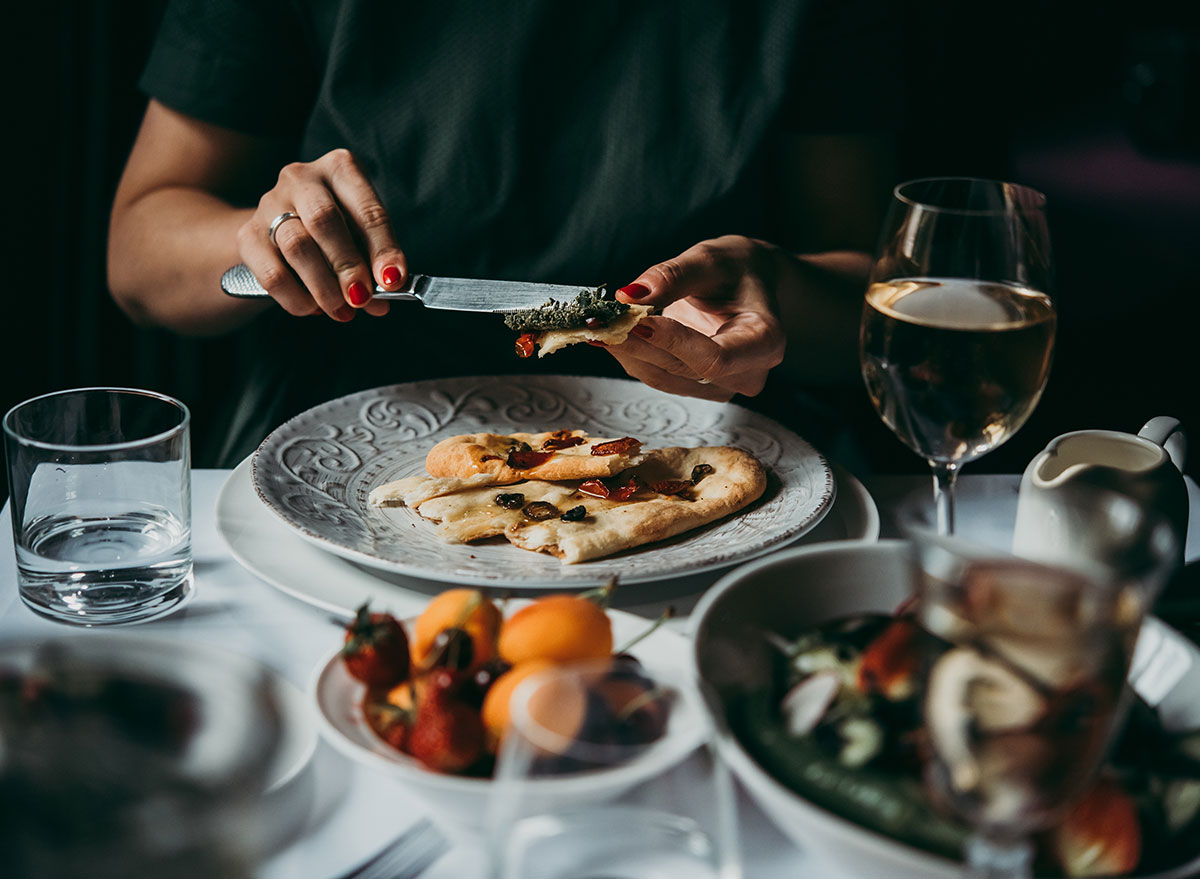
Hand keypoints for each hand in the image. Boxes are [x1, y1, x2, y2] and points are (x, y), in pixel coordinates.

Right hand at [236, 149, 406, 320]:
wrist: (279, 231)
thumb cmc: (334, 232)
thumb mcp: (361, 238)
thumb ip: (373, 265)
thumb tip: (381, 303)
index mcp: (340, 169)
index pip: (367, 209)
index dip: (382, 248)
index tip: (392, 280)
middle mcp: (301, 178)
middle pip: (324, 220)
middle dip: (347, 265)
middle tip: (361, 297)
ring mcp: (270, 203)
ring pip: (296, 246)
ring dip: (323, 286)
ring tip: (341, 311)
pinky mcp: (247, 235)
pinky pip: (271, 273)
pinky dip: (296, 297)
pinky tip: (313, 309)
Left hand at [604, 235, 786, 399]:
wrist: (748, 283)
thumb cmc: (738, 268)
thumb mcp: (710, 259)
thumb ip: (674, 276)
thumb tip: (631, 294)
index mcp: (765, 341)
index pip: (715, 358)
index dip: (674, 343)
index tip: (638, 320)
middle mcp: (749, 373)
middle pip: (683, 369)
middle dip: (637, 343)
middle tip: (600, 320)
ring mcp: (724, 386)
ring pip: (665, 376)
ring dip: (627, 351)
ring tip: (597, 325)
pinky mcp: (699, 386)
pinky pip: (659, 375)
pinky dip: (632, 355)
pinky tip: (611, 335)